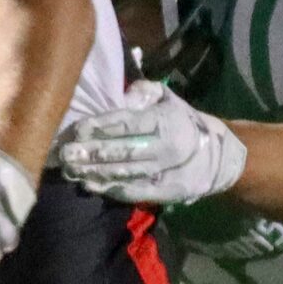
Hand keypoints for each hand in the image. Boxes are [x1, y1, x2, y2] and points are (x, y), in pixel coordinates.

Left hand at [55, 80, 246, 207]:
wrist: (217, 155)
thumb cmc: (181, 122)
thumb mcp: (169, 99)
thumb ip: (145, 92)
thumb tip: (123, 95)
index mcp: (164, 121)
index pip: (127, 123)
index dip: (100, 127)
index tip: (76, 130)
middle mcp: (166, 147)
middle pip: (122, 151)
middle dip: (90, 153)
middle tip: (65, 154)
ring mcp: (167, 171)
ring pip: (124, 172)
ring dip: (95, 172)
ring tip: (71, 170)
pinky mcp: (167, 191)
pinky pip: (135, 191)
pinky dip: (112, 189)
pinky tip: (92, 185)